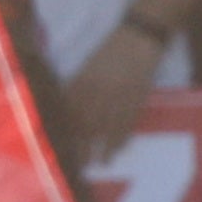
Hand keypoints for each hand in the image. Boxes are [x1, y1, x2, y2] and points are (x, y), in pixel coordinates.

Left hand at [59, 20, 161, 160]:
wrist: (139, 35)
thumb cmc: (110, 51)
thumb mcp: (87, 68)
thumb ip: (76, 88)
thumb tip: (65, 113)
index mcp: (81, 81)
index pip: (69, 113)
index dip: (66, 134)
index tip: (62, 152)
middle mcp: (97, 89)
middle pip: (87, 124)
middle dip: (82, 146)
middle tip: (80, 166)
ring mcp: (119, 92)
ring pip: (109, 125)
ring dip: (104, 147)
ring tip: (101, 163)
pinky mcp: (138, 94)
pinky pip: (129, 120)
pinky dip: (123, 136)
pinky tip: (119, 149)